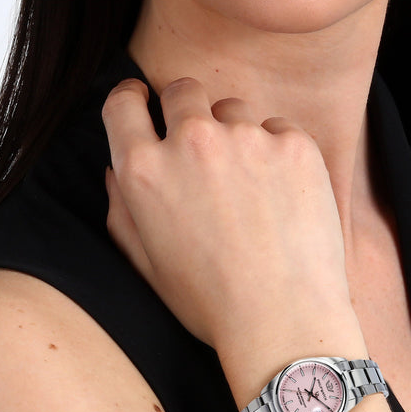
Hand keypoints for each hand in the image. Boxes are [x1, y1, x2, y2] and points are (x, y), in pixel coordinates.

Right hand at [102, 77, 359, 365]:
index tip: (143, 100)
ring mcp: (246, 138)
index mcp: (144, 170)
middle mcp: (191, 142)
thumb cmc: (209, 302)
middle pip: (182, 91)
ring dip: (234, 134)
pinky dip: (277, 153)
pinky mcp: (293, 144)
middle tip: (202, 146)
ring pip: (233, 110)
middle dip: (186, 109)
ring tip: (248, 188)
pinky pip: (278, 130)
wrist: (284, 320)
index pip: (122, 103)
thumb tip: (117, 168)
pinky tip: (282, 197)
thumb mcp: (144, 262)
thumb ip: (121, 208)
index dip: (131, 97)